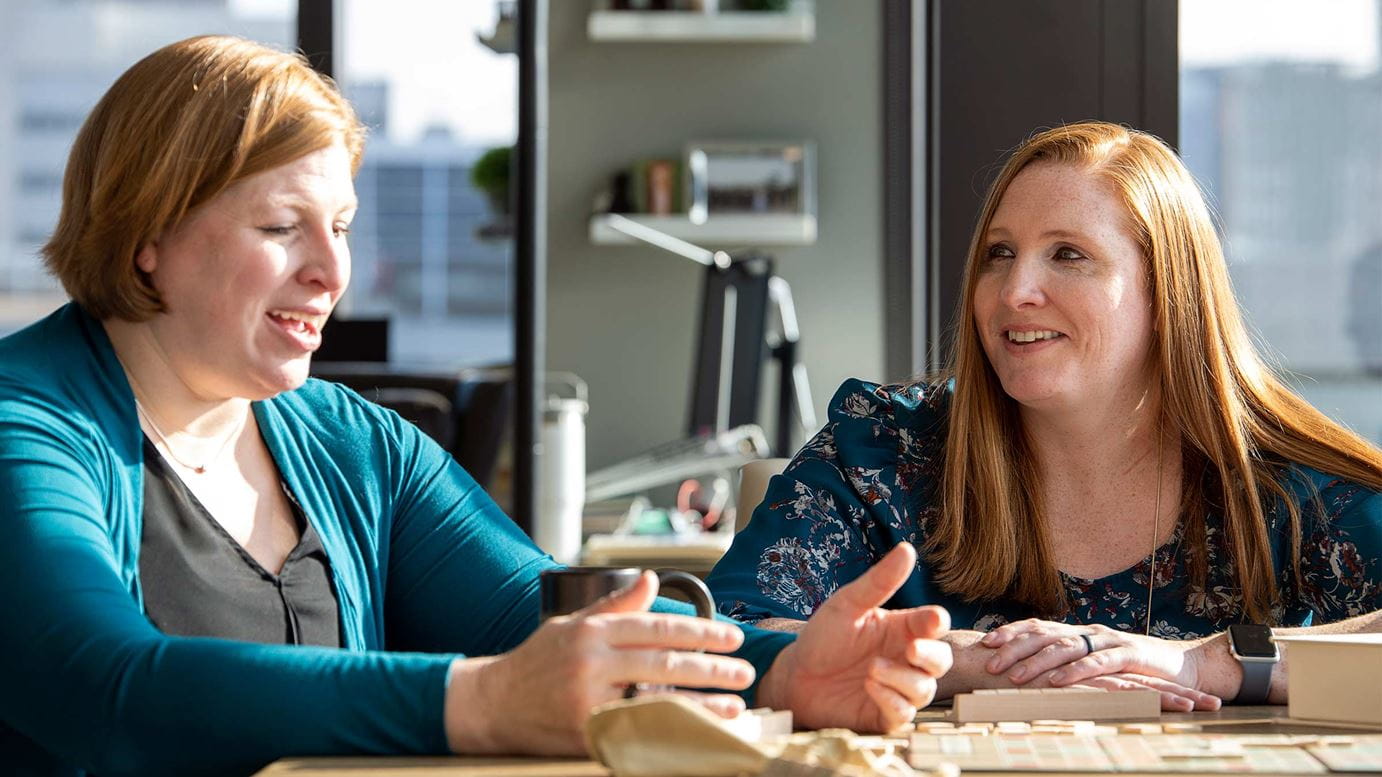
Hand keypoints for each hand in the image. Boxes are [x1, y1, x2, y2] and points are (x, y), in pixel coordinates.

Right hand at [445, 571, 755, 754]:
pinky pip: (638, 731)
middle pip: (665, 664)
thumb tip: (651, 579)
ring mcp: (588, 702)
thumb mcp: (572, 622)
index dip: (700, 631)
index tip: (731, 636)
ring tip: (733, 704)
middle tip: (743, 670)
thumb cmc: (537, 661)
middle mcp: (592, 664)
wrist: (492, 704)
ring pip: (658, 701)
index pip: (658, 628)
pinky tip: (696, 731)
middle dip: (711, 668)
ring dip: (702, 704)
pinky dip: (671, 731)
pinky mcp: (586, 734)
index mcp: (593, 632)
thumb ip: (615, 604)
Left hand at [758, 543, 952, 732]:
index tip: (932, 620)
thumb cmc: (823, 638)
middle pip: (941, 660)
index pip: (933, 624)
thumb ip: (878, 582)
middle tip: (910, 650)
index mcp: (901, 629)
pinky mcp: (884, 714)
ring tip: (871, 670)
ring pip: (925, 689)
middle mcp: (904, 660)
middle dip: (931, 656)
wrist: (794, 675)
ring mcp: (897, 688)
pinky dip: (892, 702)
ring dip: (903, 680)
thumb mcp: (847, 605)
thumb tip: (907, 549)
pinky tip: (870, 687)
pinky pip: (904, 715)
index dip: (936, 622)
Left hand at [980, 619, 1220, 710]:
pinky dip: (1075, 671)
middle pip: (1045, 635)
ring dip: (1037, 662)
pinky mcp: (1129, 656)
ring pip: (1066, 648)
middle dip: (1015, 648)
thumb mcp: (1094, 663)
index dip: (1012, 632)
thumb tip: (1027, 670)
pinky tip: (1057, 681)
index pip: (1037, 627)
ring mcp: (1108, 641)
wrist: (1180, 667)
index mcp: (1077, 632)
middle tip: (991, 662)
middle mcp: (1088, 632)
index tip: (985, 642)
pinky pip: (1097, 663)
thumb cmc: (1131, 669)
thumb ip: (1067, 663)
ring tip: (1014, 675)